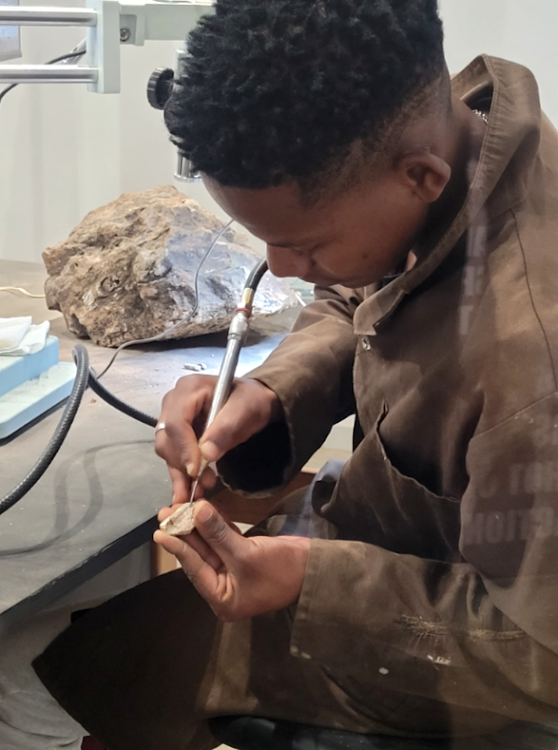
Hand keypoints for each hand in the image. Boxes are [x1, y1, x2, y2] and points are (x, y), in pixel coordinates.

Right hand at [154, 375, 281, 504]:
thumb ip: (226, 429)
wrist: (253, 402)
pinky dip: (181, 474)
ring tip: (201, 489)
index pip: (176, 421)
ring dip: (181, 472)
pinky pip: (173, 456)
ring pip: (167, 450)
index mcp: (188, 389)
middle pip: (166, 438)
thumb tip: (206, 454)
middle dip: (182, 463)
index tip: (196, 470)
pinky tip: (190, 490)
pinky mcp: (177, 435)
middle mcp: (174, 402)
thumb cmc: (250, 400)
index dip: (184, 448)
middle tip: (203, 483)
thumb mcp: (245, 410)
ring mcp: (172, 418)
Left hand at [154, 501, 309, 620]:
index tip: (159, 530)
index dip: (177, 547)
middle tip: (167, 511)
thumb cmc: (282, 570)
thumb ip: (219, 534)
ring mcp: (234, 571)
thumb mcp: (247, 554)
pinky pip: (224, 539)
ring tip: (179, 506)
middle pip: (200, 556)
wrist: (318, 569)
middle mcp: (225, 587)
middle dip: (185, 533)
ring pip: (210, 545)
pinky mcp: (244, 556)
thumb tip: (196, 511)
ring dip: (198, 526)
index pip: (194, 569)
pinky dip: (215, 525)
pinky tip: (203, 509)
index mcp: (223, 599)